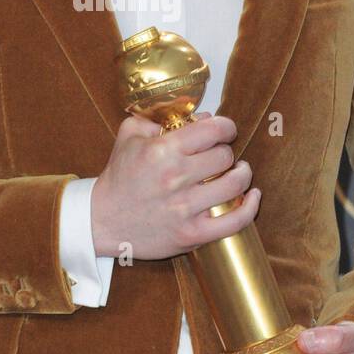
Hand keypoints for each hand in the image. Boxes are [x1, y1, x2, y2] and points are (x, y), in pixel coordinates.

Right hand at [91, 111, 260, 260]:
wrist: (100, 220)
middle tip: (220, 155)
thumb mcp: (129, 136)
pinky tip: (253, 196)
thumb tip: (201, 118)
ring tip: (238, 171)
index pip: (213, 130)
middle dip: (226, 152)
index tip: (225, 130)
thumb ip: (159, 118)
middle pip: (225, 156)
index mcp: (162, 151)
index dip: (225, 127)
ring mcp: (185, 209)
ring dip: (242, 175)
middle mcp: (175, 178)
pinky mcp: (191, 234)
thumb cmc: (118, 178)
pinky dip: (250, 207)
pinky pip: (234, 221)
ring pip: (235, 184)